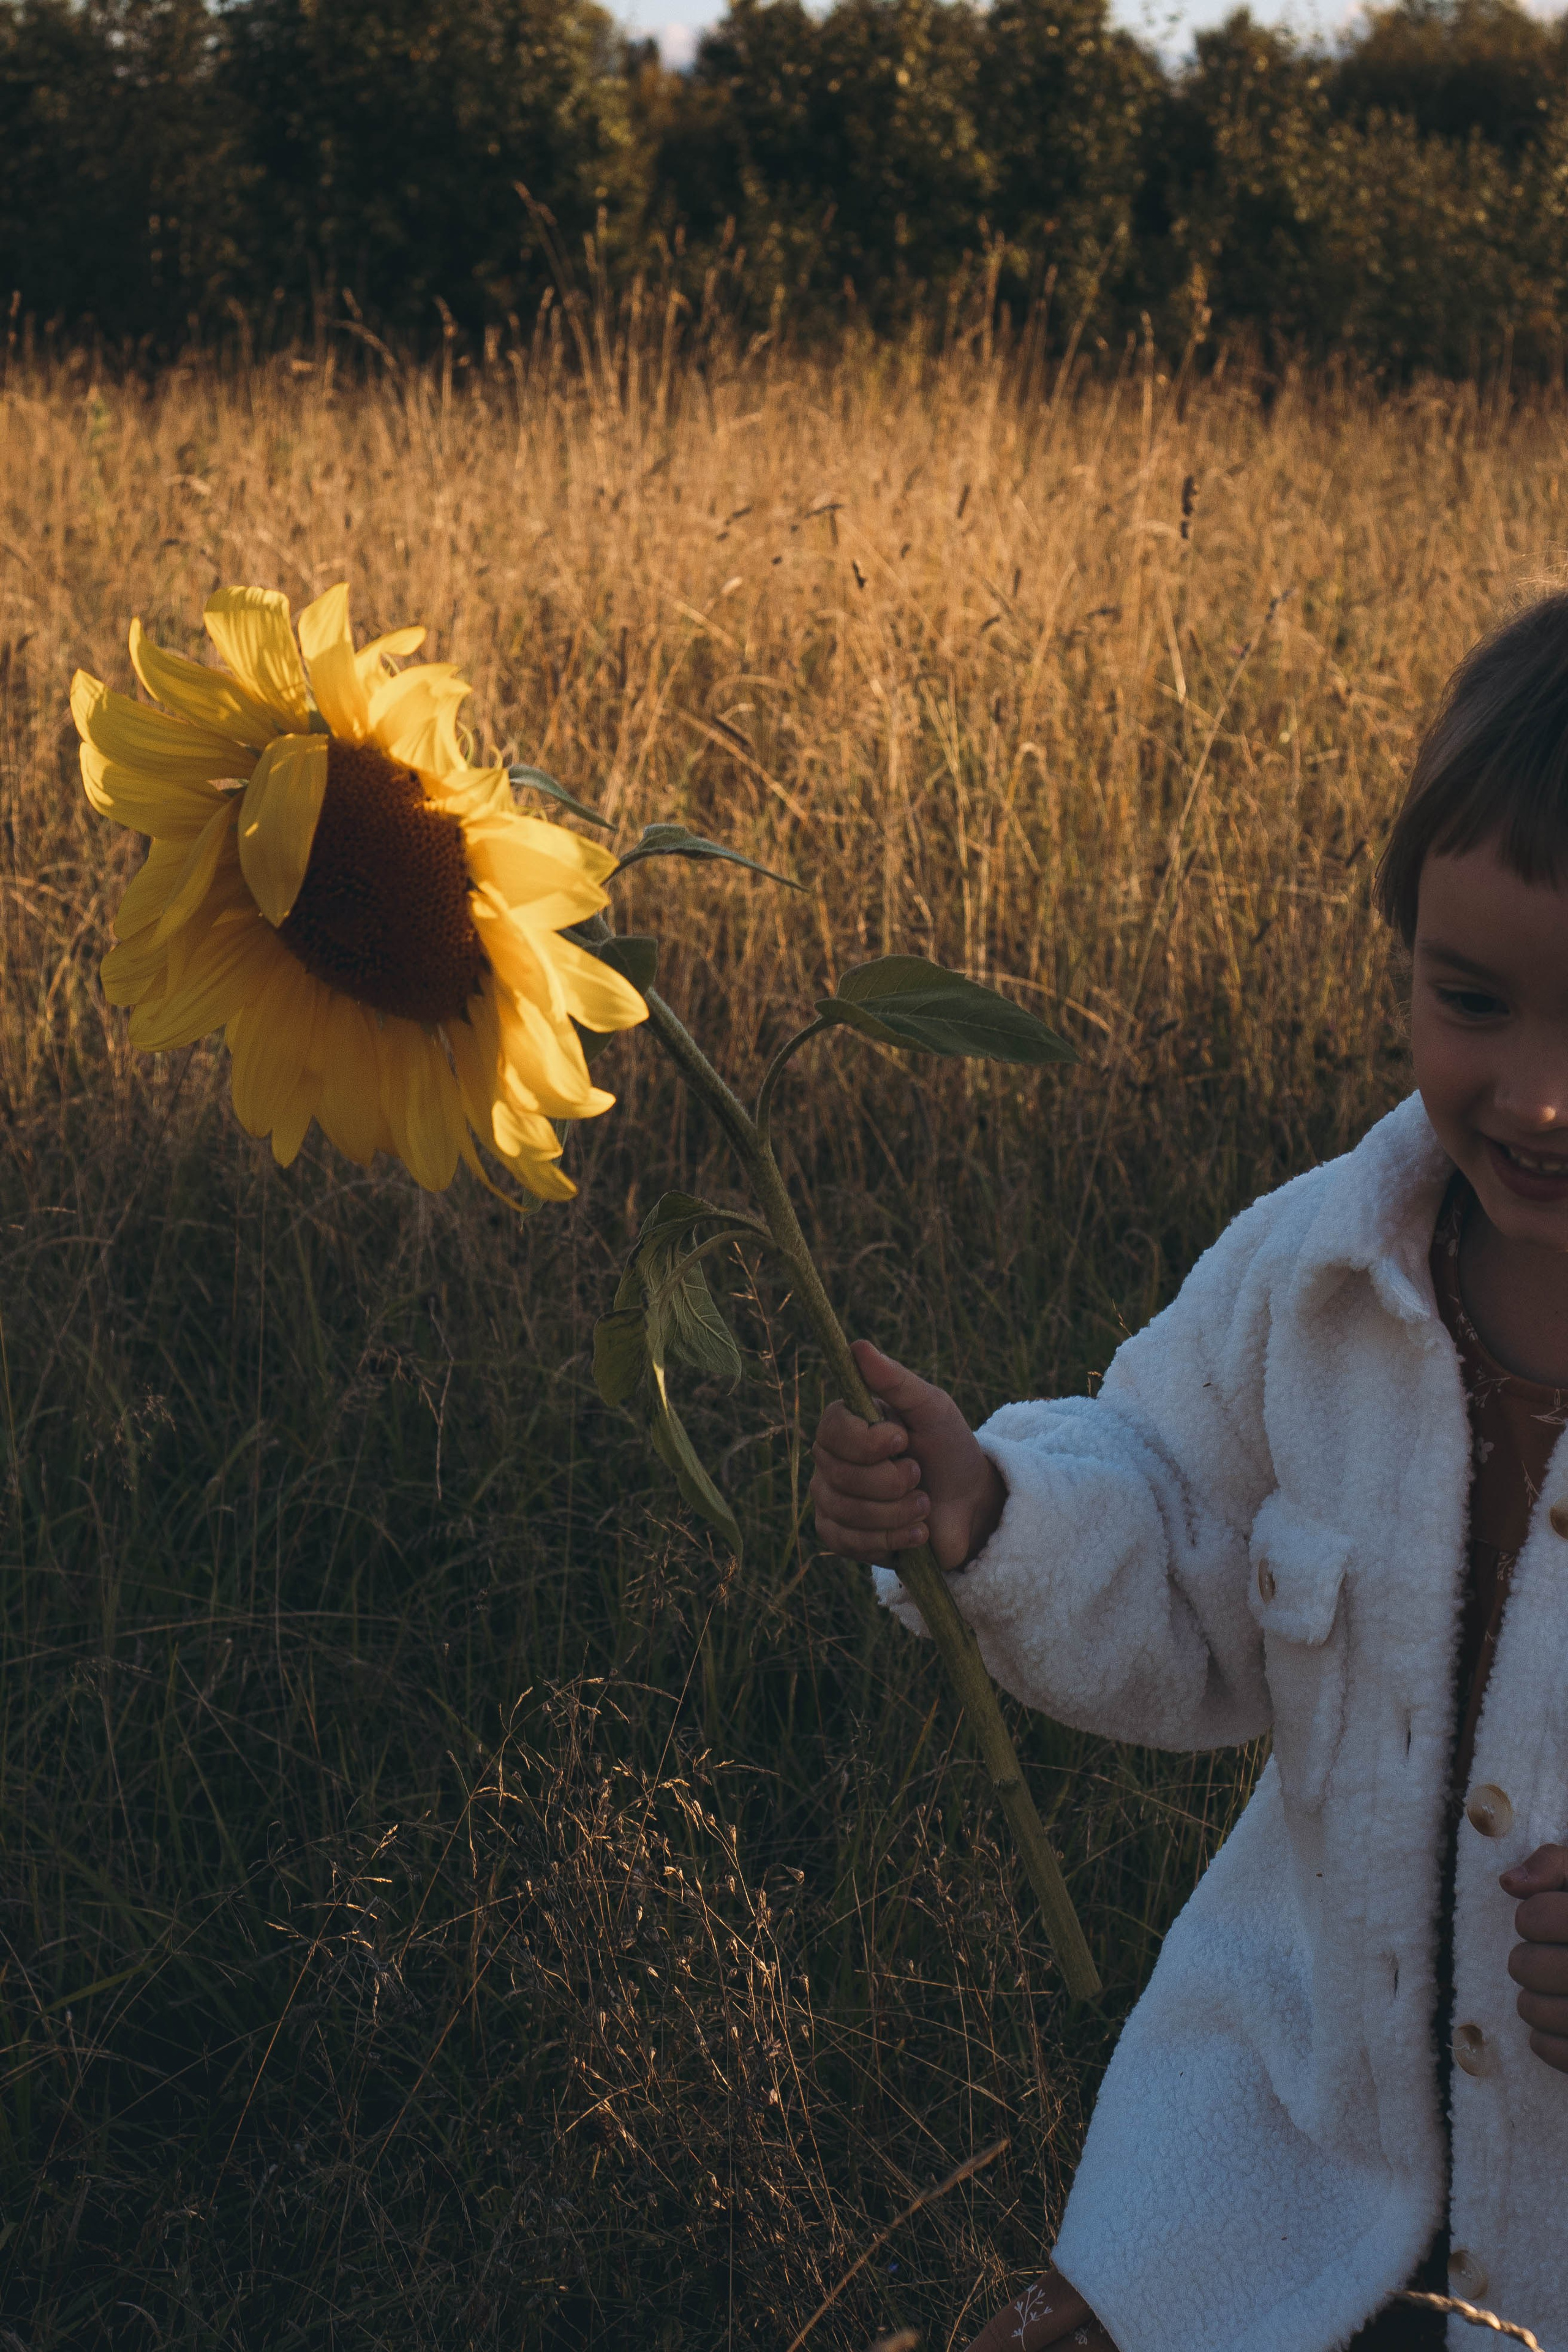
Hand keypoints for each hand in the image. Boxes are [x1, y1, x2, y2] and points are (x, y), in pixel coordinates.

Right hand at [810, 1339, 1005, 1571]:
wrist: (969, 1507)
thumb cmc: (948, 1449)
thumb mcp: (932, 1408)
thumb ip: (895, 1380)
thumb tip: (857, 1346)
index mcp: (847, 1422)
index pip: (832, 1429)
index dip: (868, 1442)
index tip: (903, 1439)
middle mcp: (830, 1459)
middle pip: (841, 1475)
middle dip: (893, 1482)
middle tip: (919, 1476)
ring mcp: (831, 1498)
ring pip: (847, 1511)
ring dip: (899, 1512)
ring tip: (924, 1505)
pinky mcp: (840, 1536)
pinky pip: (848, 1543)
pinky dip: (892, 1539)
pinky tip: (915, 1532)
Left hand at [1502, 1843, 1567, 2073]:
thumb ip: (1556, 1865)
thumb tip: (1511, 1883)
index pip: (1534, 1917)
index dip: (1534, 1917)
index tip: (1553, 1921)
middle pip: (1524, 1965)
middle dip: (1530, 1958)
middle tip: (1554, 1960)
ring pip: (1531, 2010)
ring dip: (1533, 1999)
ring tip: (1557, 1991)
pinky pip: (1552, 2051)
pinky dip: (1545, 2040)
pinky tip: (1563, 2024)